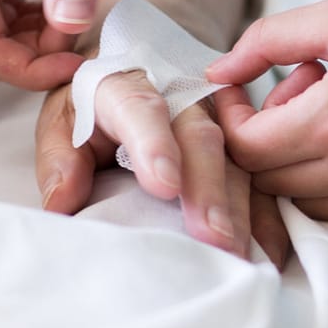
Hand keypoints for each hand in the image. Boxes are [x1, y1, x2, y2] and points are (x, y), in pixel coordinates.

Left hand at [34, 72, 295, 267]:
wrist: (134, 72)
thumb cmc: (93, 107)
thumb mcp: (63, 121)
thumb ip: (60, 158)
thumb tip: (61, 203)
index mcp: (125, 83)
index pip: (141, 108)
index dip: (153, 144)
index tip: (163, 186)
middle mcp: (180, 96)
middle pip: (200, 136)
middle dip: (208, 188)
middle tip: (212, 237)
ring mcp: (218, 119)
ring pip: (237, 159)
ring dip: (241, 210)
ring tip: (240, 255)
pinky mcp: (241, 144)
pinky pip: (260, 178)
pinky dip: (265, 217)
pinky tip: (267, 252)